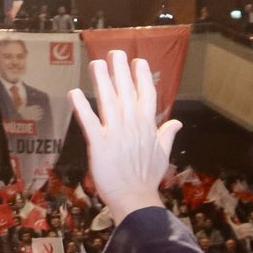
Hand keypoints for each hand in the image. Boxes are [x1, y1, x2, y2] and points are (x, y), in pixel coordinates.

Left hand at [68, 52, 181, 223]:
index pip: (146, 96)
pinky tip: (74, 93)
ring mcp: (116, 134)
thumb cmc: (147, 179)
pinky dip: (82, 108)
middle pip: (126, 92)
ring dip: (102, 81)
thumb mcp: (162, 155)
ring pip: (108, 102)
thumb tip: (177, 122)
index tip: (138, 61)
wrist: (135, 199)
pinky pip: (89, 123)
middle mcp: (132, 125)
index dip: (142, 77)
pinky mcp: (99, 145)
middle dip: (121, 71)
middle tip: (115, 52)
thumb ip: (167, 135)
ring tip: (96, 63)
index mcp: (148, 127)